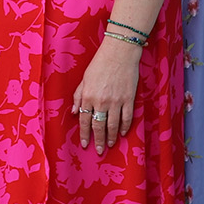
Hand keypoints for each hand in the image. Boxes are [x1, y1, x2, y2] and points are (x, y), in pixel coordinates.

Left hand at [71, 36, 142, 152]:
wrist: (119, 52)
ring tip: (111, 144)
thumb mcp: (84, 79)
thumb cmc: (100, 63)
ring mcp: (116, 101)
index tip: (85, 144)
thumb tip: (75, 112)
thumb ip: (79, 96)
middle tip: (99, 150)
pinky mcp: (128, 98)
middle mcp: (101, 101)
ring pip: (113, 125)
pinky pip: (127, 117)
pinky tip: (123, 133)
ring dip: (112, 137)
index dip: (85, 134)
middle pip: (99, 126)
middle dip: (99, 140)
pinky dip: (125, 126)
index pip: (85, 120)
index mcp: (88, 96)